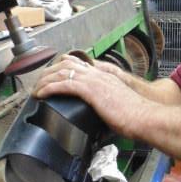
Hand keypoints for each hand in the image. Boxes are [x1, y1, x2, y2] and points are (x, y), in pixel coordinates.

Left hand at [32, 54, 153, 137]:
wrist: (145, 117)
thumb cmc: (136, 116)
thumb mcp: (118, 106)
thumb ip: (107, 105)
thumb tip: (102, 117)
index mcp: (105, 76)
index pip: (79, 64)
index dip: (62, 67)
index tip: (52, 75)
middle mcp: (98, 74)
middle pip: (66, 65)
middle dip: (49, 73)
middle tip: (38, 83)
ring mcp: (94, 80)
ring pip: (61, 72)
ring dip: (45, 80)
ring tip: (35, 90)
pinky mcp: (90, 89)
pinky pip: (63, 84)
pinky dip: (48, 88)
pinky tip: (40, 94)